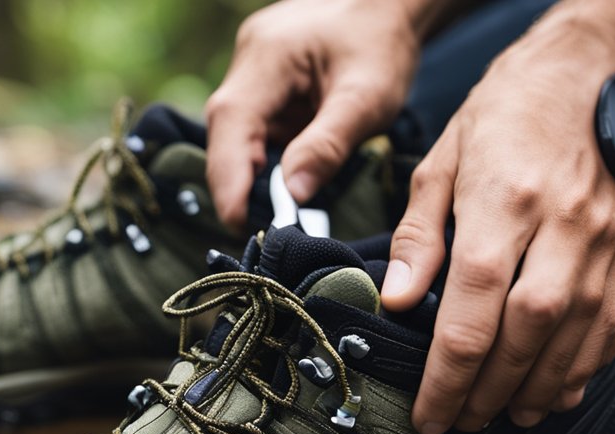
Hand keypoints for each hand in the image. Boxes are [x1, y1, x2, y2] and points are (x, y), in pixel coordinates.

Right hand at [205, 0, 421, 229]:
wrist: (390, 7)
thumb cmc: (382, 45)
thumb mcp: (366, 99)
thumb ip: (327, 146)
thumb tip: (293, 195)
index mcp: (267, 58)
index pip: (230, 125)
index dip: (228, 181)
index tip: (239, 225)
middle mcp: (247, 61)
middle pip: (225, 135)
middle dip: (238, 185)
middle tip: (261, 229)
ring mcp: (251, 71)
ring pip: (235, 136)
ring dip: (251, 175)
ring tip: (276, 213)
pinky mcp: (261, 83)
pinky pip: (251, 129)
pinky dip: (263, 159)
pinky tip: (284, 181)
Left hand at [382, 7, 614, 433]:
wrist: (587, 73)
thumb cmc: (504, 114)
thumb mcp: (441, 161)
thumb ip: (418, 237)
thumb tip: (395, 302)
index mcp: (501, 205)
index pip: (470, 312)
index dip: (446, 377)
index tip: (428, 415)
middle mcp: (558, 229)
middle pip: (523, 335)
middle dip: (487, 392)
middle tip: (460, 422)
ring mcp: (601, 242)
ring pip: (572, 339)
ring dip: (536, 391)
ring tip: (503, 417)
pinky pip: (609, 325)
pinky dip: (582, 368)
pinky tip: (555, 393)